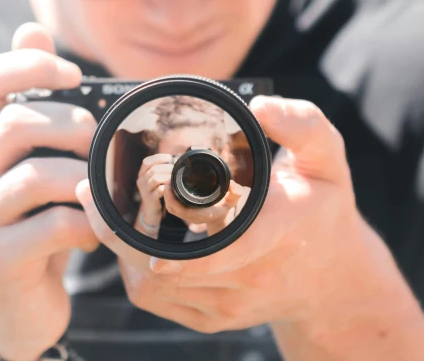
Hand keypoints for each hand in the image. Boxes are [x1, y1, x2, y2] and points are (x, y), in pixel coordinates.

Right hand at [0, 23, 98, 360]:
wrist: (9, 306)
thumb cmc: (27, 222)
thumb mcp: (25, 162)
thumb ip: (28, 102)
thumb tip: (30, 30)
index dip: (26, 66)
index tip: (73, 73)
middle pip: (14, 124)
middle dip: (72, 127)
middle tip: (100, 144)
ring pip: (34, 175)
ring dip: (84, 177)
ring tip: (102, 190)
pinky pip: (51, 225)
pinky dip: (87, 223)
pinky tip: (94, 230)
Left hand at [77, 96, 423, 358]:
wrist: (334, 279)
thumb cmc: (323, 212)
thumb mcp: (327, 161)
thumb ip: (303, 125)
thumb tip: (260, 105)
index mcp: (277, 235)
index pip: (217, 250)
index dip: (167, 245)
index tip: (120, 213)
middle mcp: (251, 278)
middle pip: (165, 269)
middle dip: (117, 233)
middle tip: (90, 192)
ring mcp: (228, 305)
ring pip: (152, 287)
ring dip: (119, 250)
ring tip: (101, 209)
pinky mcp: (212, 320)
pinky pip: (155, 301)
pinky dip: (130, 272)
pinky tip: (126, 242)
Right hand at [134, 154, 172, 234]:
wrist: (151, 212)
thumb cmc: (157, 193)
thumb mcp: (156, 180)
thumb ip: (161, 170)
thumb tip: (176, 158)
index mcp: (141, 174)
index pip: (147, 162)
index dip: (158, 158)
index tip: (169, 157)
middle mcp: (141, 181)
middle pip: (153, 169)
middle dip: (167, 168)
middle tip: (176, 169)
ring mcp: (144, 191)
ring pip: (156, 178)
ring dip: (168, 176)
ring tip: (175, 177)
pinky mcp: (150, 199)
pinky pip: (160, 190)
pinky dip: (168, 187)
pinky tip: (173, 187)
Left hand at [163, 180, 250, 235]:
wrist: (223, 215)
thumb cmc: (226, 207)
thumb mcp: (233, 200)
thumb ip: (235, 193)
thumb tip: (234, 186)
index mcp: (202, 214)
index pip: (182, 210)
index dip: (172, 199)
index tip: (169, 185)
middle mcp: (193, 216)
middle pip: (173, 209)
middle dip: (167, 196)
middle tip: (166, 180)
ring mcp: (188, 215)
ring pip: (172, 208)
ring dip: (167, 197)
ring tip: (167, 182)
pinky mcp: (186, 211)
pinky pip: (174, 207)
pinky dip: (170, 198)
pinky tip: (170, 187)